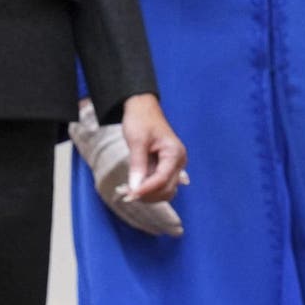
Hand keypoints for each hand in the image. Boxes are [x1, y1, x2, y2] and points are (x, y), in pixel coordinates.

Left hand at [69, 101, 184, 236]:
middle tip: (126, 194)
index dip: (146, 189)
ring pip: (164, 191)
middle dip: (147, 194)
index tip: (130, 195)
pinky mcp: (165, 168)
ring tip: (127, 191)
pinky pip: (159, 185)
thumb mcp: (137, 141)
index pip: (162, 179)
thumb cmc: (141, 120)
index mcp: (175, 153)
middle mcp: (178, 162)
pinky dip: (147, 189)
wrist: (143, 109)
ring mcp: (173, 166)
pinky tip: (132, 187)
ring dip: (148, 195)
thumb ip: (137, 165)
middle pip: (167, 189)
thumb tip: (135, 188)